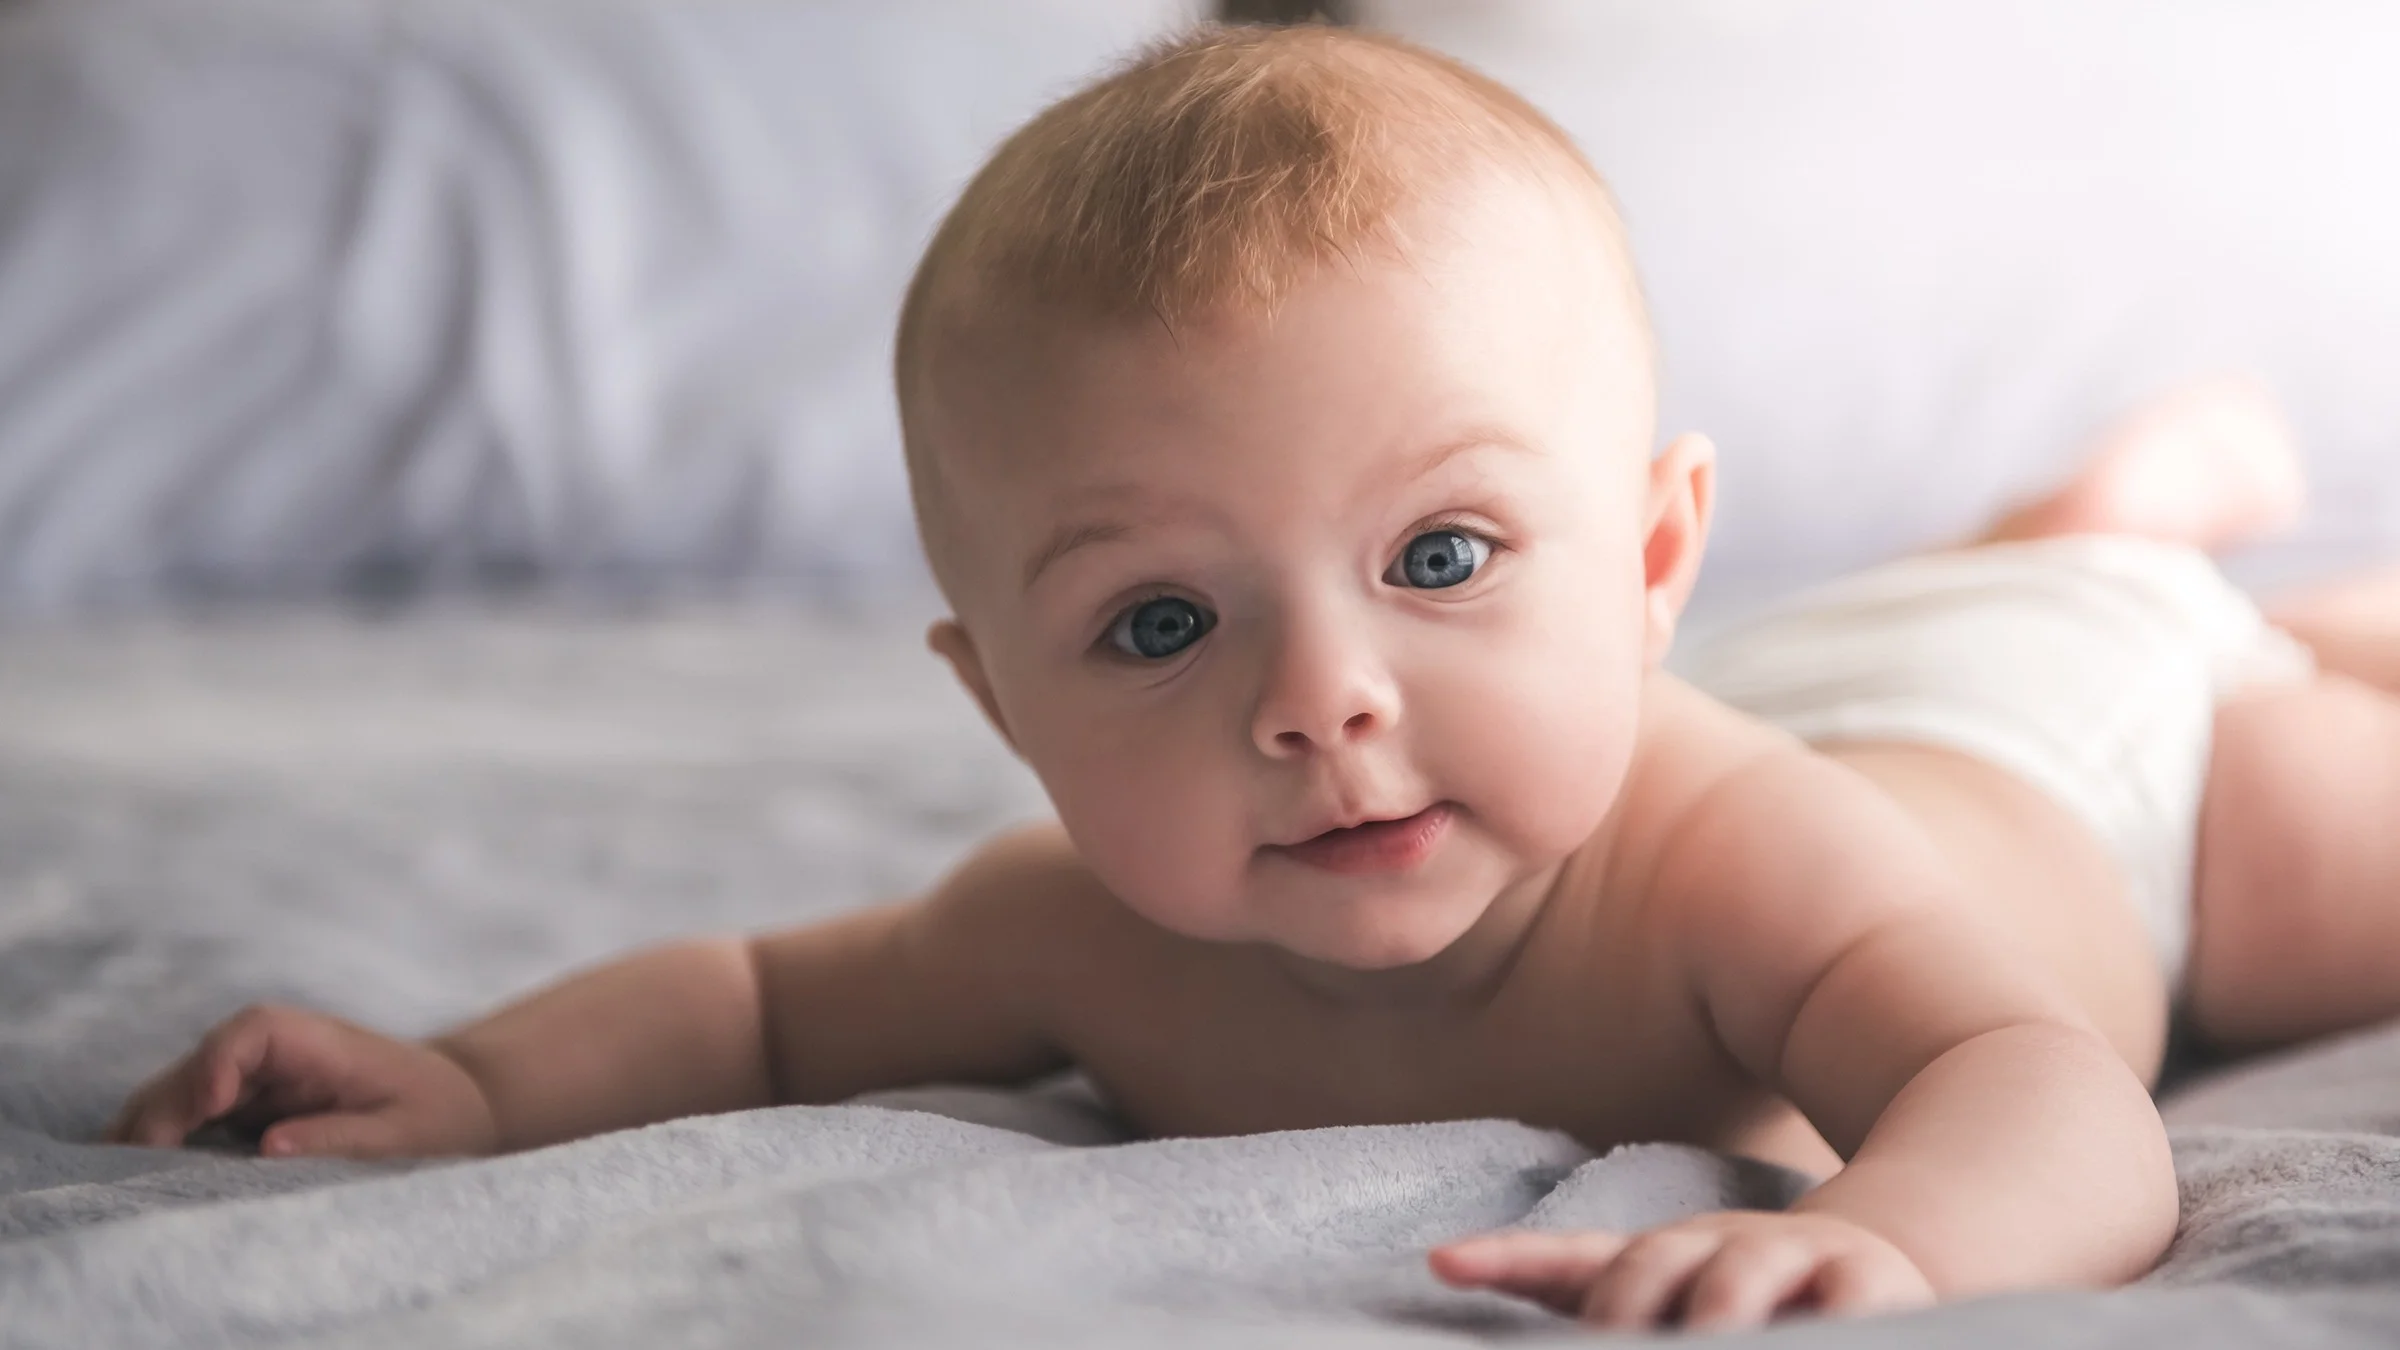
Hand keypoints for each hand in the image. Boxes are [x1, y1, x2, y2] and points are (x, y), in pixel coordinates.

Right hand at [107, 1004, 500, 1159]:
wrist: (457, 1103)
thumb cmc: (437, 1113)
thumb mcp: (405, 1132)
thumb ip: (343, 1136)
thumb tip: (270, 1148)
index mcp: (320, 1041)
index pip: (253, 1032)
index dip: (218, 1063)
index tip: (205, 1107)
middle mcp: (279, 1050)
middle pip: (202, 1063)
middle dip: (165, 1108)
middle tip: (135, 1163)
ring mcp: (258, 1076)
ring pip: (184, 1090)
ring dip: (151, 1126)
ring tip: (121, 1174)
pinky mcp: (248, 1105)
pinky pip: (192, 1116)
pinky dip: (163, 1139)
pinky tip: (136, 1174)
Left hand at [1430, 1210, 1935, 1330]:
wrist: (1881, 1262)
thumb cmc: (1751, 1309)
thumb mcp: (1673, 1310)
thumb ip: (1606, 1310)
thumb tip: (1470, 1286)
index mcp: (1659, 1262)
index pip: (1573, 1258)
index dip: (1509, 1258)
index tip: (1445, 1260)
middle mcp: (1714, 1247)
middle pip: (1646, 1266)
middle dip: (1615, 1315)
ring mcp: (1789, 1257)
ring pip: (1734, 1280)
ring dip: (1708, 1318)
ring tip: (1699, 1344)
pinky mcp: (1869, 1282)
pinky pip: (1844, 1305)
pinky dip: (1820, 1324)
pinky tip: (1804, 1340)